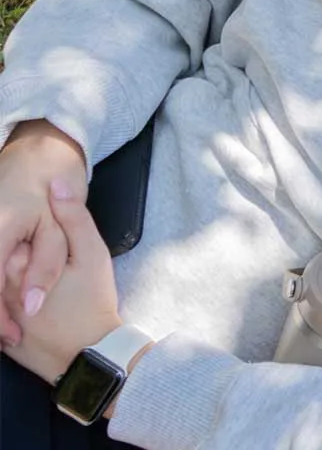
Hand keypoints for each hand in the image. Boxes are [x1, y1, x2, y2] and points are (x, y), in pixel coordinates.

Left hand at [0, 121, 87, 346]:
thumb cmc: (93, 302)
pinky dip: (8, 310)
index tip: (37, 234)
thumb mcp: (93, 254)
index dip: (25, 232)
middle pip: (3, 262)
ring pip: (0, 289)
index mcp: (20, 262)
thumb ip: (74, 218)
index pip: (13, 238)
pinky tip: (21, 306)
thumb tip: (56, 184)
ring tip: (29, 281)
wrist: (92, 354)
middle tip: (36, 259)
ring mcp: (2, 314)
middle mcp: (3, 288)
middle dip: (15, 256)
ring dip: (10, 284)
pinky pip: (1, 316)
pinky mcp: (3, 335)